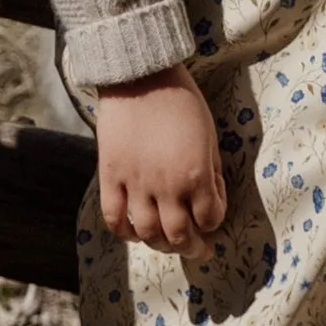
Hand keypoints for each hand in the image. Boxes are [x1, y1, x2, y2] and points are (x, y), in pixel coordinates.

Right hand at [96, 63, 227, 254]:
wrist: (139, 76)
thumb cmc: (181, 100)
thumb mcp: (209, 135)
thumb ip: (211, 170)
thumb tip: (210, 195)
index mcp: (196, 175)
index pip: (211, 217)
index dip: (215, 219)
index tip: (212, 211)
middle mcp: (166, 186)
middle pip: (179, 235)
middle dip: (191, 247)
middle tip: (196, 248)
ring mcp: (135, 184)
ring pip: (148, 233)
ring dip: (161, 245)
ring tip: (167, 243)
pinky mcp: (109, 176)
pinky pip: (114, 217)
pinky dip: (125, 232)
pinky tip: (135, 232)